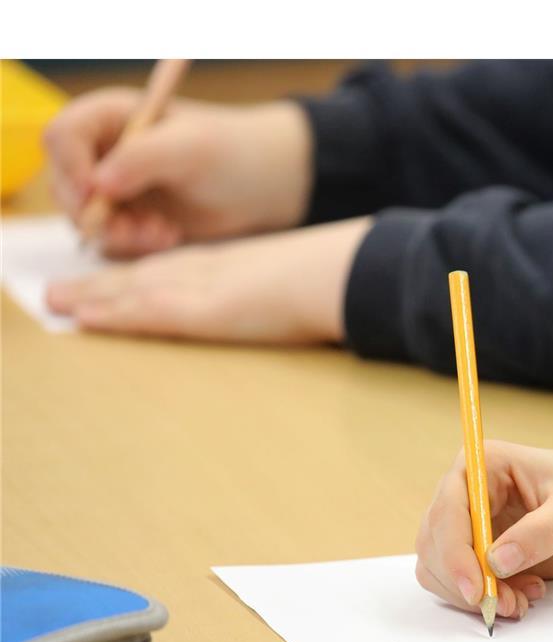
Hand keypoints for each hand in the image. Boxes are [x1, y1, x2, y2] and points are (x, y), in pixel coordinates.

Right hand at [44, 88, 312, 257]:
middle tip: (136, 229)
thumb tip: (98, 182)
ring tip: (164, 234)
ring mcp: (117, 188)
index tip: (96, 194)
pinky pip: (112, 239)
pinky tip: (170, 237)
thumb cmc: (235, 154)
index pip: (63, 135)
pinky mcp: (132, 218)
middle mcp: (106, 151)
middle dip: (95, 213)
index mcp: (113, 117)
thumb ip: (143, 157)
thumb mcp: (193, 148)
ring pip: (87, 218)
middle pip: (65, 183)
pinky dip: (134, 245)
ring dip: (119, 234)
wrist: (269, 186)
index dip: (71, 166)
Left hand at [44, 217, 367, 343]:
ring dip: (93, 297)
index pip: (177, 267)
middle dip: (103, 285)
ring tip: (57, 303)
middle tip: (61, 293)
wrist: (350, 272)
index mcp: (240, 264)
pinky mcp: (206, 309)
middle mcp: (215, 269)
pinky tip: (85, 320)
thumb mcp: (311, 283)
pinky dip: (114, 314)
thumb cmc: (344, 277)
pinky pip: (148, 311)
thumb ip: (294, 294)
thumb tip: (305, 304)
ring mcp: (208, 286)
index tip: (114, 282)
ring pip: (136, 289)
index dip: (141, 275)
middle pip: (147, 274)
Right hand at [415, 432, 552, 619]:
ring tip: (521, 601)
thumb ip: (540, 533)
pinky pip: (467, 584)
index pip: (448, 510)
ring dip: (475, 595)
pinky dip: (489, 599)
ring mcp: (476, 526)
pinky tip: (527, 594)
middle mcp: (470, 495)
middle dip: (465, 581)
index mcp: (484, 466)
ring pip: (443, 569)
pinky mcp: (488, 555)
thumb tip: (494, 563)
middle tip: (505, 604)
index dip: (454, 553)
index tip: (476, 590)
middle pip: (435, 544)